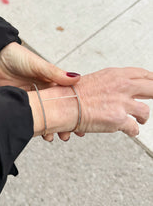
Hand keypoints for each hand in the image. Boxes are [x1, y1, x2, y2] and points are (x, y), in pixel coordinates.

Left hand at [0, 42, 80, 140]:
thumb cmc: (19, 57)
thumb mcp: (39, 65)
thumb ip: (55, 73)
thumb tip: (77, 78)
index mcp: (52, 83)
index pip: (67, 100)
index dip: (74, 113)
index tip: (80, 126)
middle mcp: (44, 92)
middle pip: (56, 112)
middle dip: (63, 125)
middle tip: (66, 136)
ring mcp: (32, 98)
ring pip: (43, 116)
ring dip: (48, 128)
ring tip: (50, 138)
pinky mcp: (21, 102)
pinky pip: (29, 116)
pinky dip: (33, 125)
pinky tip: (36, 132)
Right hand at [29, 67, 151, 136]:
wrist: (62, 104)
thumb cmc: (72, 93)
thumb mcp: (94, 80)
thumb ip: (111, 83)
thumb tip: (122, 87)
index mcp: (115, 74)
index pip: (143, 74)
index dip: (152, 80)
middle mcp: (122, 86)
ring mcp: (121, 102)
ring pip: (146, 112)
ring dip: (143, 117)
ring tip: (140, 119)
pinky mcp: (118, 119)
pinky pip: (134, 128)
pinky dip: (131, 131)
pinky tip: (127, 130)